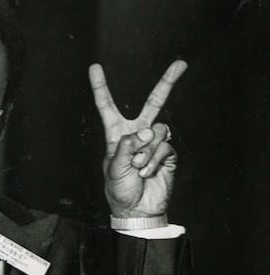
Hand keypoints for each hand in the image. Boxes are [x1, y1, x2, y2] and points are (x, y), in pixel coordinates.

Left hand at [89, 60, 186, 217]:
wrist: (137, 210)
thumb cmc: (120, 190)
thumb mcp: (114, 168)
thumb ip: (126, 146)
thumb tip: (146, 131)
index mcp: (116, 134)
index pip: (108, 106)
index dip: (101, 87)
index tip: (94, 67)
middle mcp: (137, 134)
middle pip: (153, 103)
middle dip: (167, 83)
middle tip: (181, 64)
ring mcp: (154, 143)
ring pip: (157, 130)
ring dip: (145, 151)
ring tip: (138, 167)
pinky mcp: (167, 153)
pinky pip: (164, 146)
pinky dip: (154, 160)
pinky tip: (147, 172)